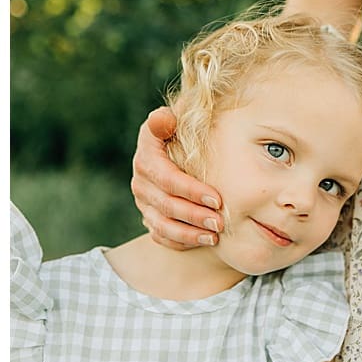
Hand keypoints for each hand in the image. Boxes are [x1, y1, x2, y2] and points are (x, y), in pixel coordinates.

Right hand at [132, 107, 222, 248]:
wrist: (176, 149)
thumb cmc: (183, 133)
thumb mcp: (177, 120)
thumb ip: (170, 119)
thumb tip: (164, 119)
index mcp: (148, 156)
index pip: (167, 178)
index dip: (191, 190)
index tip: (217, 199)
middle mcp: (142, 181)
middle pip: (166, 204)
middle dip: (194, 216)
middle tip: (220, 223)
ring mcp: (144, 202)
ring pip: (162, 225)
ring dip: (188, 233)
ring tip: (213, 237)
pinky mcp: (149, 217)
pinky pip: (161, 236)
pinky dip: (180, 242)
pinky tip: (201, 242)